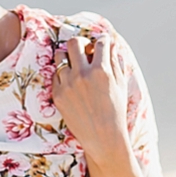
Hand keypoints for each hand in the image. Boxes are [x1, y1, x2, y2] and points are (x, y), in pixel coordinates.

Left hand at [53, 32, 132, 156]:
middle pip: (74, 42)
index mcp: (102, 70)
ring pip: (60, 56)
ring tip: (75, 64)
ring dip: (68, 56)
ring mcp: (67, 84)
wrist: (102, 136)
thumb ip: (115, 62)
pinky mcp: (57, 94)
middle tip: (84, 49)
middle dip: (81, 42)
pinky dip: (63, 74)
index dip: (102, 40)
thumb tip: (111, 45)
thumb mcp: (120, 84)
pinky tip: (71, 82)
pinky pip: (55, 74)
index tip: (102, 43)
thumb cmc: (115, 110)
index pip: (99, 42)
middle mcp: (82, 74)